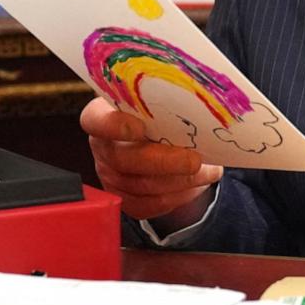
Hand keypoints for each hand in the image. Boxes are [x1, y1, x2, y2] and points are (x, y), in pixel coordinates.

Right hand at [80, 97, 221, 222]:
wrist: (156, 136)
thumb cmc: (156, 111)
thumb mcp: (154, 99)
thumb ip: (163, 101)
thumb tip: (195, 107)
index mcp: (102, 115)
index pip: (95, 121)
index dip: (114, 126)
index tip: (140, 127)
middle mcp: (102, 148)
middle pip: (124, 160)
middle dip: (165, 162)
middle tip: (195, 160)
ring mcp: (110, 177)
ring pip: (143, 186)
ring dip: (181, 181)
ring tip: (210, 172)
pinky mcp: (125, 199)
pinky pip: (151, 205)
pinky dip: (179, 197)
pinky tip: (197, 185)